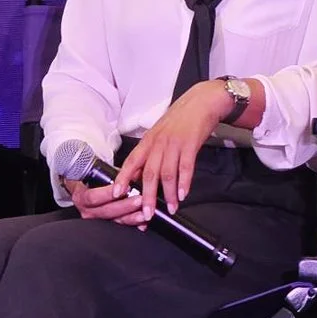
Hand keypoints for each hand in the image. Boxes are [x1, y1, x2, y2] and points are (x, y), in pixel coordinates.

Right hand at [65, 178, 146, 229]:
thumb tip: (133, 174)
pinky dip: (133, 224)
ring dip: (131, 217)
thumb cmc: (93, 180)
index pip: (93, 197)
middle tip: (139, 200)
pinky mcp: (106, 226)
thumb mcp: (100, 174)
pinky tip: (142, 223)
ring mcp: (97, 220)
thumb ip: (115, 175)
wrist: (85, 190)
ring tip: (144, 213)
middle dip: (124, 206)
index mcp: (81, 196)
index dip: (108, 194)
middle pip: (106, 211)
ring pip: (114, 221)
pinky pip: (120, 226)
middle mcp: (87, 211)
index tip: (125, 188)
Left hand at [112, 81, 230, 220]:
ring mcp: (174, 144)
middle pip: (149, 173)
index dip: (123, 178)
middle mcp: (158, 143)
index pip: (131, 162)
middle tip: (147, 214)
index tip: (116, 194)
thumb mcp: (159, 134)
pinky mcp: (190, 144)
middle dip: (147, 196)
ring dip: (169, 194)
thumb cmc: (179, 120)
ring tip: (171, 208)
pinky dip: (184, 182)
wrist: (200, 102)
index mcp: (148, 141)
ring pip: (167, 173)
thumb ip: (150, 154)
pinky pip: (186, 167)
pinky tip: (183, 194)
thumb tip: (140, 176)